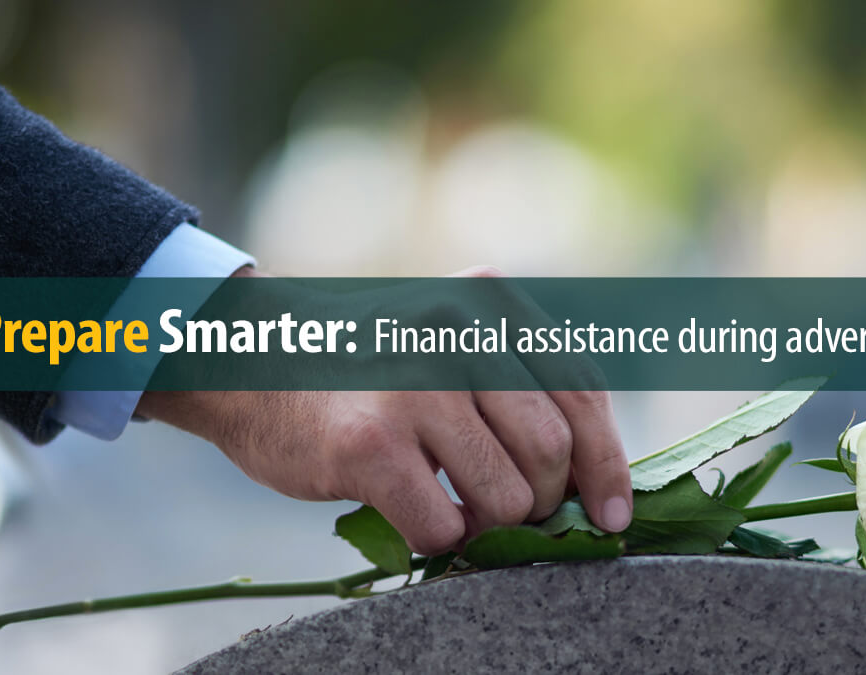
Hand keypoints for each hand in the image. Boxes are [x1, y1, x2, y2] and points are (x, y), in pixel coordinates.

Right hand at [135, 268, 631, 554]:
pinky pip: (443, 527)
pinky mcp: (371, 443)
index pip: (582, 391)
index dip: (607, 464)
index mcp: (491, 301)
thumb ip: (518, 383)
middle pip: (552, 450)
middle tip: (510, 512)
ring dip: (489, 526)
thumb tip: (594, 480)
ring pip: (508, 496)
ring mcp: (415, 385)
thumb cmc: (369, 369)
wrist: (254, 364)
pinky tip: (417, 518)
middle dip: (543, 501)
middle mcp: (459, 330)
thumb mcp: (451, 339)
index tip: (611, 512)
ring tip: (457, 511)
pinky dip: (440, 541)